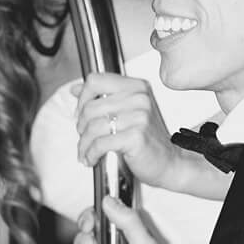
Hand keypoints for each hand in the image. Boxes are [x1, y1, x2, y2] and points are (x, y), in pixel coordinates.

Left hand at [73, 72, 211, 195]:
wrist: (169, 163)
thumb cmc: (148, 140)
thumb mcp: (126, 112)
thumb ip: (101, 98)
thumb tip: (74, 89)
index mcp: (136, 87)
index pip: (95, 81)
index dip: (82, 98)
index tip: (81, 113)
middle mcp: (139, 98)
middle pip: (90, 107)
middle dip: (81, 127)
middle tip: (85, 138)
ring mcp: (140, 117)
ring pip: (93, 127)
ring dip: (84, 144)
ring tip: (86, 152)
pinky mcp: (136, 136)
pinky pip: (100, 143)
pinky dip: (91, 154)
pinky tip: (92, 159)